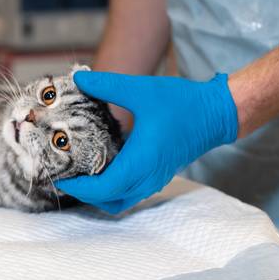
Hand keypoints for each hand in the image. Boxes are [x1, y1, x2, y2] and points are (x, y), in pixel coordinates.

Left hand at [56, 71, 238, 212]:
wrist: (216, 113)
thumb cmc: (182, 103)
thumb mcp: (140, 89)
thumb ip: (107, 85)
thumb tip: (79, 78)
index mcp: (141, 162)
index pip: (104, 189)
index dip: (80, 188)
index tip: (61, 177)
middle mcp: (148, 177)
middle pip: (109, 201)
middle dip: (84, 193)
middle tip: (64, 175)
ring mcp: (155, 179)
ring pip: (120, 201)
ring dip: (99, 194)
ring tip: (80, 174)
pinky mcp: (158, 175)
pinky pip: (130, 193)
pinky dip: (112, 189)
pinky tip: (101, 167)